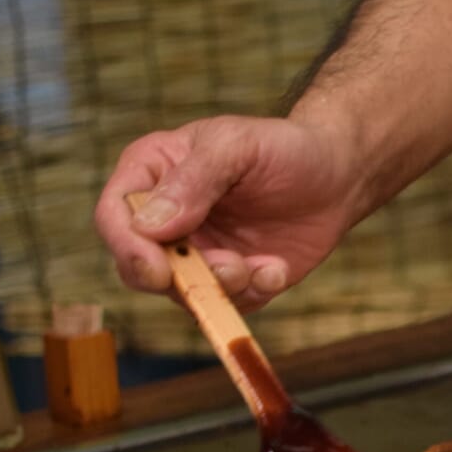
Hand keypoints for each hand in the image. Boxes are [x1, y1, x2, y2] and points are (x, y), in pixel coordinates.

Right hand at [95, 115, 363, 310]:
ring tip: (266, 264)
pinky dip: (255, 292)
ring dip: (225, 286)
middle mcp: (166, 218)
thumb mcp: (238, 147)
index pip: (115, 215)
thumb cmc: (283, 147)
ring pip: (185, 292)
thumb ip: (194, 181)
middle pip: (139, 266)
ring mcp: (198, 252)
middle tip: (232, 266)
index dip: (128, 246)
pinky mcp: (233, 279)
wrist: (337, 176)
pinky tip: (279, 268)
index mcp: (152, 172)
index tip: (158, 267)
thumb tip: (148, 226)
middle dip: (183, 277)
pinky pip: (229, 304)